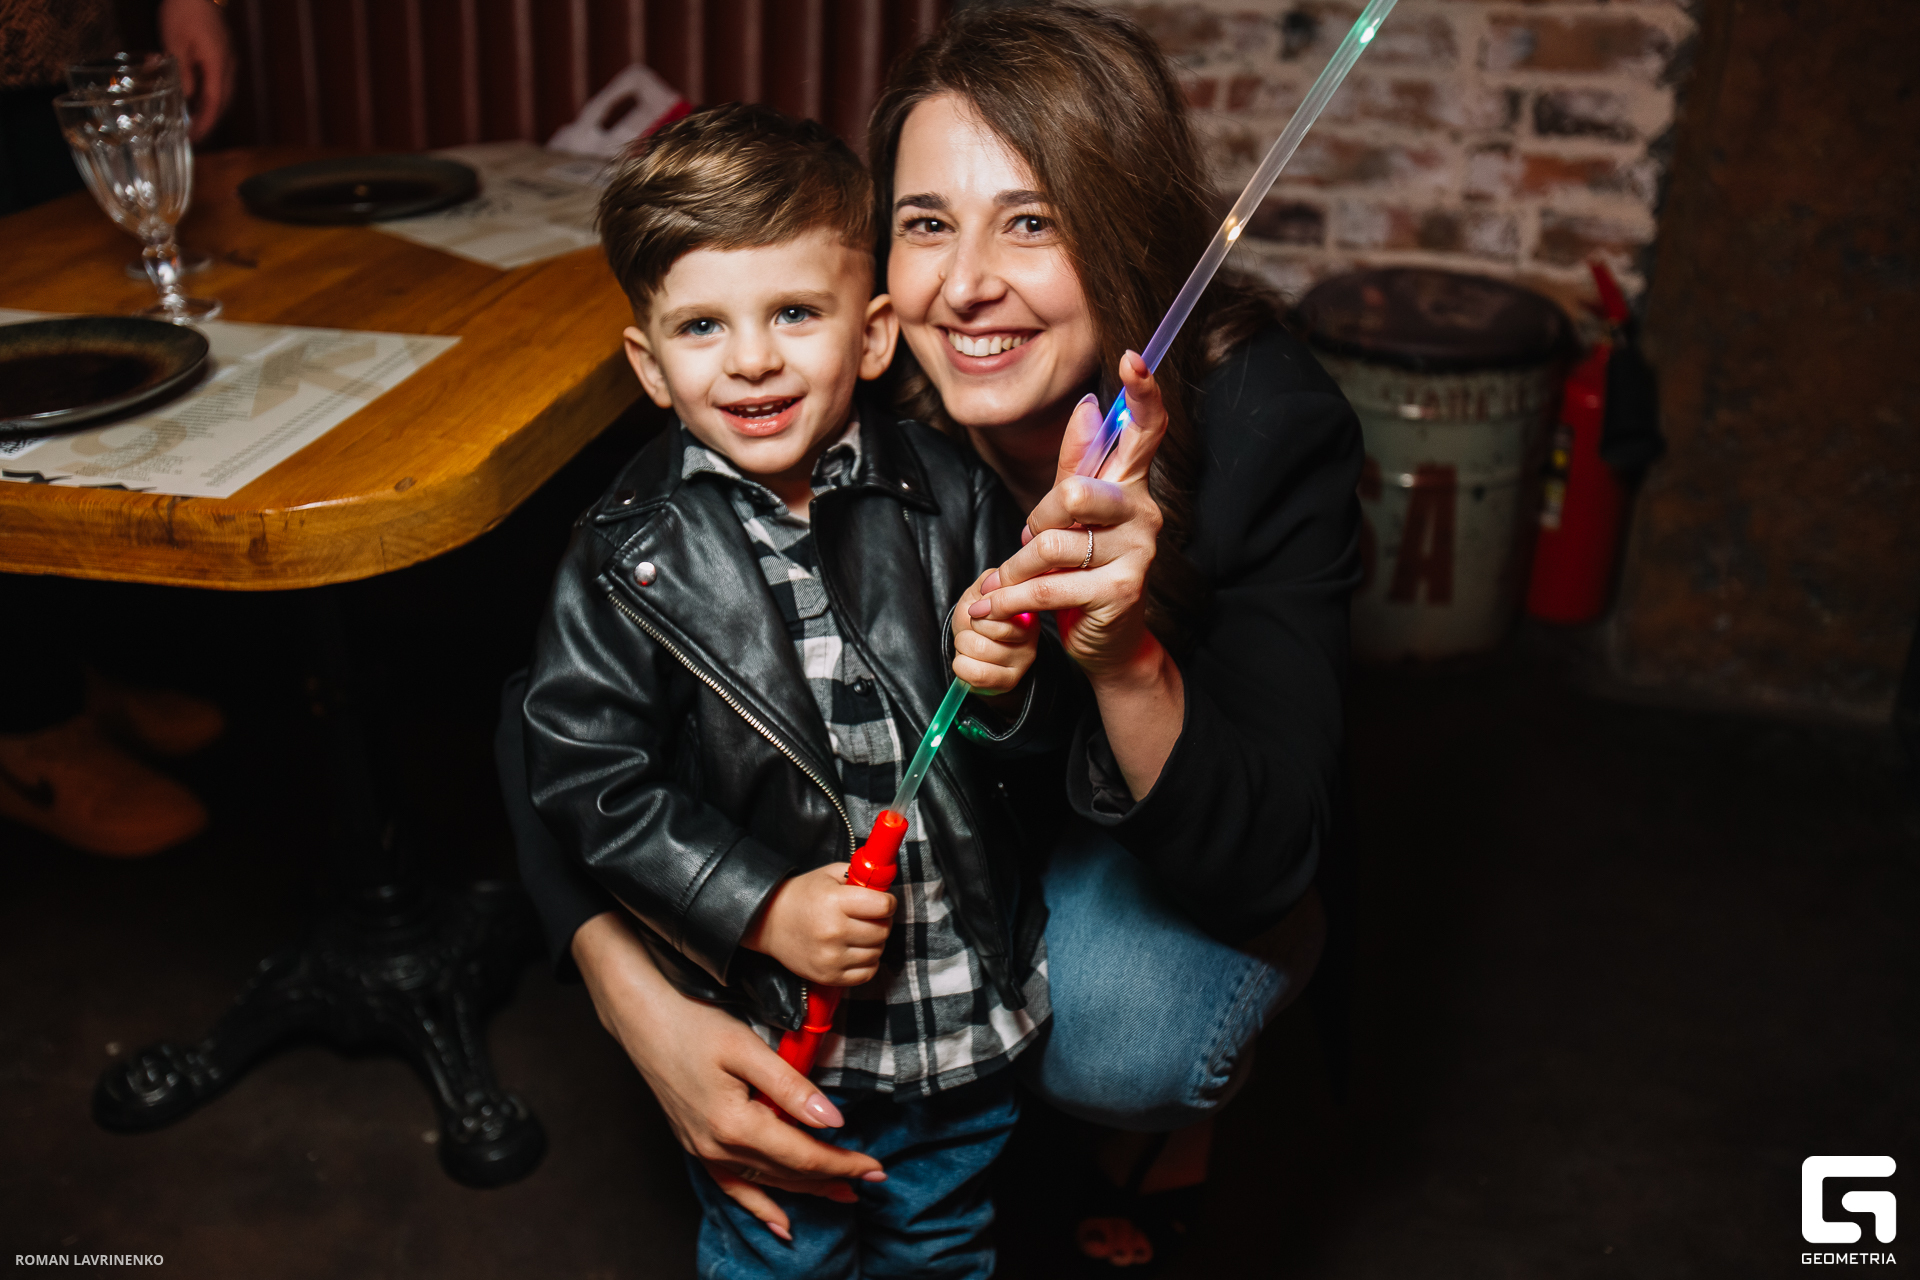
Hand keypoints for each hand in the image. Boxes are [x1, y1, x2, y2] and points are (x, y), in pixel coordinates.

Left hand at [158, 0, 234, 141]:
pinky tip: (196, 98)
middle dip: (209, 122)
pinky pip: (221, 83)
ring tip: (193, 121)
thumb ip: (181, 73)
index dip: (205, 123)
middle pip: (223, 103)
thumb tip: (185, 99)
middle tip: (192, 135)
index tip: (194, 138)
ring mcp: (229, 61)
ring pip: (223, 94)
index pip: (214, 104)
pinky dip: (211, 96)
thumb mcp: (175, 43)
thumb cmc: (183, 12)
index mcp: (218, 66)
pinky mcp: (224, 56)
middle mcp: (229, 67)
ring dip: (210, 110)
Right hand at [573, 913, 886, 1241]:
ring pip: (765, 1182)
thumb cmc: (694, 1022)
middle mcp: (716, 1146)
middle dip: (833, 1177)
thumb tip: (832, 1119)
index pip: (802, 1154)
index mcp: (733, 1123)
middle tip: (873, 1178)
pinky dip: (758, 1206)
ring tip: (843, 1194)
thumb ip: (790, 1086)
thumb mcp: (747, 1046)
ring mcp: (703, 1149)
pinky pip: (731, 1187)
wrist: (642, 1018)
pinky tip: (779, 1222)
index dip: (842, 1162)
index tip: (875, 1164)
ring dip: (806, 1190)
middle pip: (787, 1173)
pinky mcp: (696, 1145)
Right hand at [742, 863, 894, 986]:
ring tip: (858, 933)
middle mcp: (833, 932)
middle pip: (882, 931)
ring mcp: (831, 958)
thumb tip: (886, 882)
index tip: (882, 902)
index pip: (883, 906)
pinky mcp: (829, 976)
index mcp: (835, 902)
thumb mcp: (829, 875)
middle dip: (881, 921)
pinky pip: (867, 973)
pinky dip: (867, 962)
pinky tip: (855, 950)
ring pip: (877, 952)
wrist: (769, 923)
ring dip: (874, 942)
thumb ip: (860, 874)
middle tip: (869, 917)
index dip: (888, 902)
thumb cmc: (803, 896)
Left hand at [951, 568, 1038, 695]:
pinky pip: (977, 674)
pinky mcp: (1010, 681)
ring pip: (980, 649)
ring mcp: (1023, 660)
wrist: (969, 650)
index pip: (1004, 604)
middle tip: (973, 631)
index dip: (980, 609)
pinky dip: (961, 666)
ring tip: (970, 646)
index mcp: (1027, 608)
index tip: (977, 611)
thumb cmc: (975, 619)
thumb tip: (995, 582)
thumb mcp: (979, 593)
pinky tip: (968, 662)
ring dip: (963, 647)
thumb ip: (988, 580)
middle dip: (969, 628)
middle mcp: (1032, 635)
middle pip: (990, 628)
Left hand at [969, 352, 1167, 680]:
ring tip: (1010, 583)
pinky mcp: (1122, 590)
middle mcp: (1143, 512)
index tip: (1135, 358)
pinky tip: (996, 606)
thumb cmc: (1085, 571)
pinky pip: (1053, 584)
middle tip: (1030, 542)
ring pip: (1056, 542)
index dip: (1143, 394)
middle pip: (1075, 491)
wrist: (1105, 642)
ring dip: (1019, 567)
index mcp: (1130, 486)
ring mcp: (1138, 552)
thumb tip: (1089, 406)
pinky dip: (1015, 598)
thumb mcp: (1074, 516)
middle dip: (1037, 519)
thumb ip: (1077, 465)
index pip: (1145, 431)